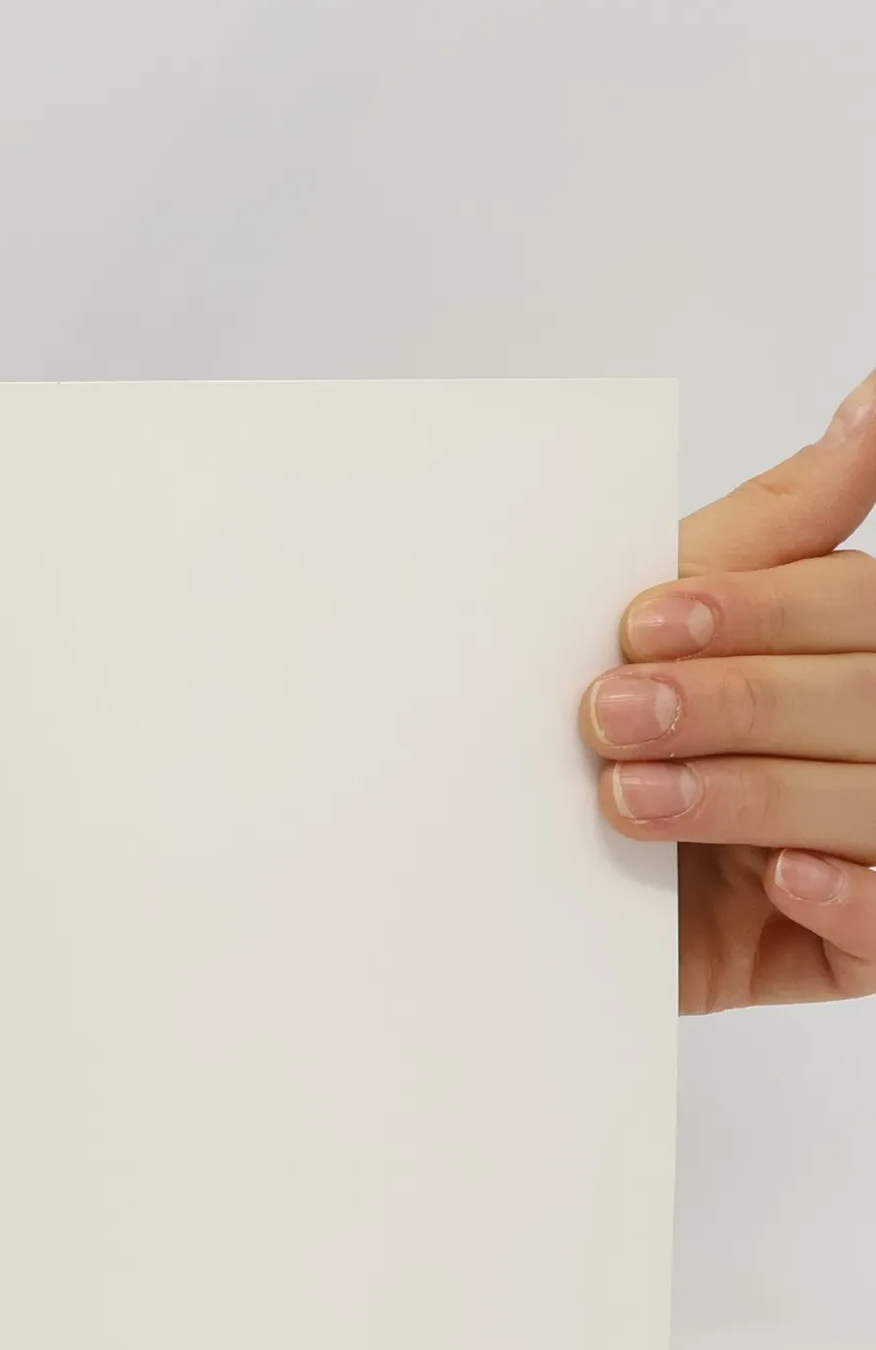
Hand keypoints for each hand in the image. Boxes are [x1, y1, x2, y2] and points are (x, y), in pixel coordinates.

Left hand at [583, 372, 875, 1011]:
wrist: (509, 895)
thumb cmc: (594, 743)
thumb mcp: (662, 626)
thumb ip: (773, 530)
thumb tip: (872, 405)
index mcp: (844, 652)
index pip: (851, 609)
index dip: (755, 613)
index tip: (640, 622)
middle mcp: (870, 737)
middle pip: (868, 700)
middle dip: (736, 703)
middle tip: (611, 714)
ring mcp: (871, 841)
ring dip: (754, 795)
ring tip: (631, 800)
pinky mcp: (855, 945)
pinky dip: (847, 898)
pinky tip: (780, 879)